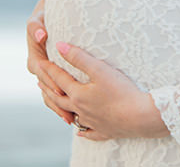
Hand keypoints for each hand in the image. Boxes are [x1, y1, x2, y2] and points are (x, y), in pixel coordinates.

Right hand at [25, 0, 73, 124]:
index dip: (52, 83)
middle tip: (70, 113)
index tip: (62, 91)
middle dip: (58, 101)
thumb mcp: (38, 19)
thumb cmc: (44, 15)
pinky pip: (55, 93)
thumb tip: (42, 34)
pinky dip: (62, 104)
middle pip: (47, 89)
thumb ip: (36, 27)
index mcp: (34, 58)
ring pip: (50, 95)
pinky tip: (73, 114)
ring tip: (71, 119)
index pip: (43, 74)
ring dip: (59, 107)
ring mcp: (45, 75)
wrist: (48, 16)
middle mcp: (38, 69)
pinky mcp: (53, 77)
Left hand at [38, 43, 169, 140]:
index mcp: (78, 95)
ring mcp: (92, 123)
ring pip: (72, 117)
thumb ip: (80, 58)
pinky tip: (80, 132)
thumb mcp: (100, 70)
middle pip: (59, 100)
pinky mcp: (104, 131)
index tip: (41, 62)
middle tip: (40, 83)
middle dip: (49, 90)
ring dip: (62, 110)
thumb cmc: (122, 92)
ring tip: (57, 105)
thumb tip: (60, 46)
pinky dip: (83, 131)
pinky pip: (89, 133)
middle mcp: (81, 110)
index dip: (50, 69)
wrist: (140, 117)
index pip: (60, 79)